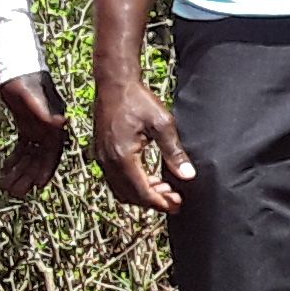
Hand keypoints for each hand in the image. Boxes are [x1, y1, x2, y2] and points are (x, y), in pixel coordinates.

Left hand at [0, 72, 68, 198]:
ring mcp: (37, 128)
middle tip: (15, 192)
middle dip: (28, 175)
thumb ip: (43, 110)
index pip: (52, 152)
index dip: (45, 169)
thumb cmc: (24, 79)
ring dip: (20, 171)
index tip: (37, 185)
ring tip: (6, 187)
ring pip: (30, 156)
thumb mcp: (31, 95)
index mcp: (54, 124)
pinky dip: (14, 160)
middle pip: (40, 158)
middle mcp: (48, 129)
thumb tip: (60, 123)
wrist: (16, 64)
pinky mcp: (26, 126)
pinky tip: (4, 171)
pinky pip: (22, 148)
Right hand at [94, 66, 194, 213]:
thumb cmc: (138, 100)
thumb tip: (187, 175)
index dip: (160, 203)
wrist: (114, 85)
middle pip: (131, 195)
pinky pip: (116, 180)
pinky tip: (149, 178)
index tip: (177, 205)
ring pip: (121, 190)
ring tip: (165, 189)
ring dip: (142, 194)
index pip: (142, 192)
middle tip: (175, 200)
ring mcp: (102, 159)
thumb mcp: (162, 124)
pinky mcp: (102, 154)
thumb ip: (174, 151)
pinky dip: (132, 185)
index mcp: (123, 156)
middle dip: (154, 201)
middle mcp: (109, 162)